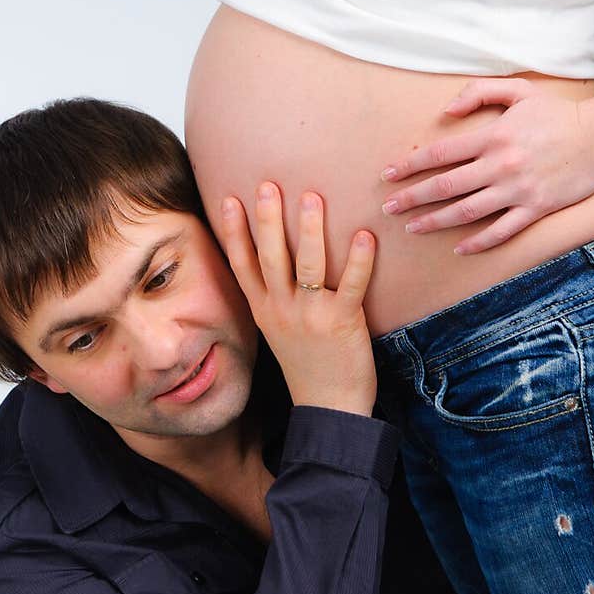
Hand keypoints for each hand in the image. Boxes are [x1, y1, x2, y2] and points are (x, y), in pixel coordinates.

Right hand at [222, 182, 377, 415]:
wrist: (330, 407)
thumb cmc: (309, 363)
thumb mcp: (279, 329)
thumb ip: (275, 296)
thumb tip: (276, 259)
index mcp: (264, 309)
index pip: (242, 264)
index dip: (233, 231)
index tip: (228, 199)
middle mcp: (281, 309)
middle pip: (269, 256)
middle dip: (267, 219)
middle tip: (268, 185)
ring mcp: (310, 315)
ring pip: (306, 264)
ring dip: (308, 229)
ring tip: (311, 197)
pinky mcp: (342, 321)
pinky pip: (350, 284)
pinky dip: (358, 259)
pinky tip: (364, 235)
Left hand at [380, 79, 593, 253]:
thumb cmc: (560, 113)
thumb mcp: (518, 90)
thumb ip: (479, 93)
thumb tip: (446, 112)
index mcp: (492, 136)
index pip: (440, 153)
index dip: (410, 165)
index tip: (388, 175)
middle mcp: (500, 165)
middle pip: (445, 186)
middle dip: (412, 197)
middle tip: (388, 206)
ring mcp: (518, 189)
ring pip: (467, 211)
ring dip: (436, 221)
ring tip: (413, 227)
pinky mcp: (537, 208)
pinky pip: (502, 231)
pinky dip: (479, 242)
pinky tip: (460, 248)